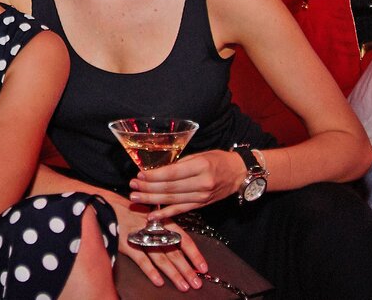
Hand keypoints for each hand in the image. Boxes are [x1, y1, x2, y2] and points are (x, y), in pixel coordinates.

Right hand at [108, 193, 208, 291]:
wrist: (99, 201)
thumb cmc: (123, 206)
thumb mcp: (144, 211)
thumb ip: (158, 225)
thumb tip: (175, 241)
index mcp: (159, 219)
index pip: (182, 238)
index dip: (193, 253)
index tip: (203, 267)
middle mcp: (152, 227)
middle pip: (173, 251)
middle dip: (186, 268)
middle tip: (197, 283)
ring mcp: (138, 234)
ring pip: (160, 256)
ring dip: (173, 273)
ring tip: (184, 286)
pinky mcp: (124, 241)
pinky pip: (140, 258)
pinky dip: (150, 270)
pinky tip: (158, 281)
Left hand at [129, 149, 245, 217]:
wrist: (238, 173)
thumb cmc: (218, 160)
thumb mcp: (200, 155)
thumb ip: (180, 163)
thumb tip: (158, 170)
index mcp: (201, 167)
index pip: (173, 173)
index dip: (155, 176)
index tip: (140, 175)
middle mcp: (202, 183)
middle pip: (170, 188)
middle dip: (149, 188)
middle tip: (132, 187)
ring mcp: (202, 196)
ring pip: (173, 200)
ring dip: (152, 200)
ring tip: (136, 198)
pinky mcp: (202, 205)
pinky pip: (181, 210)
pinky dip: (166, 213)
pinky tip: (152, 215)